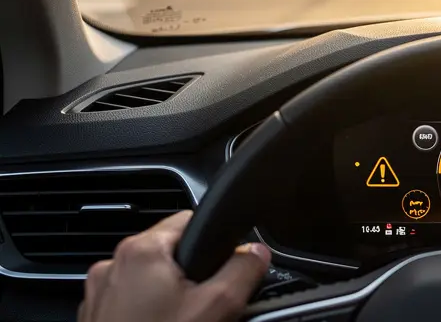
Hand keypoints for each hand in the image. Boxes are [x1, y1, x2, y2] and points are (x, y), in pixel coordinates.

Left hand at [78, 210, 270, 321]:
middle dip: (192, 273)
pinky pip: (130, 301)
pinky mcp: (94, 317)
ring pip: (149, 279)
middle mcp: (112, 265)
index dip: (214, 240)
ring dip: (169, 294)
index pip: (189, 219)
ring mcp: (98, 293)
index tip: (224, 265)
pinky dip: (148, 312)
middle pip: (169, 251)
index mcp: (141, 251)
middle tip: (207, 304)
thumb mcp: (218, 307)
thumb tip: (257, 251)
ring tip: (185, 321)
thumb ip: (243, 270)